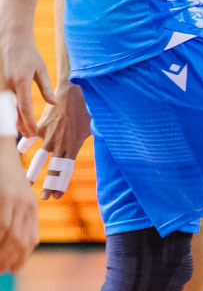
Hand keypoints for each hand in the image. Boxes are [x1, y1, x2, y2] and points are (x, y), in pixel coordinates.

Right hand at [0, 27, 53, 139]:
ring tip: (24, 131)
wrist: (12, 39)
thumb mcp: (41, 70)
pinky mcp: (0, 84)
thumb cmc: (29, 54)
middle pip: (13, 112)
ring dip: (15, 120)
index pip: (24, 108)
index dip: (29, 123)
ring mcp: (1, 85)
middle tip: (31, 136)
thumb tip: (53, 104)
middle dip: (21, 126)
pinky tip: (16, 118)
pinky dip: (10, 111)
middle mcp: (8, 85)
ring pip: (7, 108)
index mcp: (20, 83)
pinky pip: (4, 101)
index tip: (35, 133)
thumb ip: (46, 88)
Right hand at [0, 153, 38, 272]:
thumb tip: (11, 236)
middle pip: (21, 241)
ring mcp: (14, 201)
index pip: (30, 239)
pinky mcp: (4, 196)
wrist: (1, 148)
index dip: (22, 257)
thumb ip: (16, 214)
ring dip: (2, 252)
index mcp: (31, 207)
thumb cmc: (3, 174)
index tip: (13, 269)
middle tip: (0, 271)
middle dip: (10, 259)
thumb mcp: (15, 195)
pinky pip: (1, 224)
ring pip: (10, 235)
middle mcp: (26, 206)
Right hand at [19, 82, 89, 199]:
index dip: (60, 184)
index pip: (64, 171)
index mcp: (72, 147)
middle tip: (43, 198)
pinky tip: (18, 153)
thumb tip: (96, 143)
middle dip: (47, 184)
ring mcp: (47, 135)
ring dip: (32, 171)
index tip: (56, 196)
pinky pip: (29, 138)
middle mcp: (58, 144)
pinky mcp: (40, 126)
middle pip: (51, 169)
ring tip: (27, 182)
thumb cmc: (88, 110)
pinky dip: (24, 146)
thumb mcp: (93, 129)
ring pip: (38, 157)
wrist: (74, 92)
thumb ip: (87, 140)